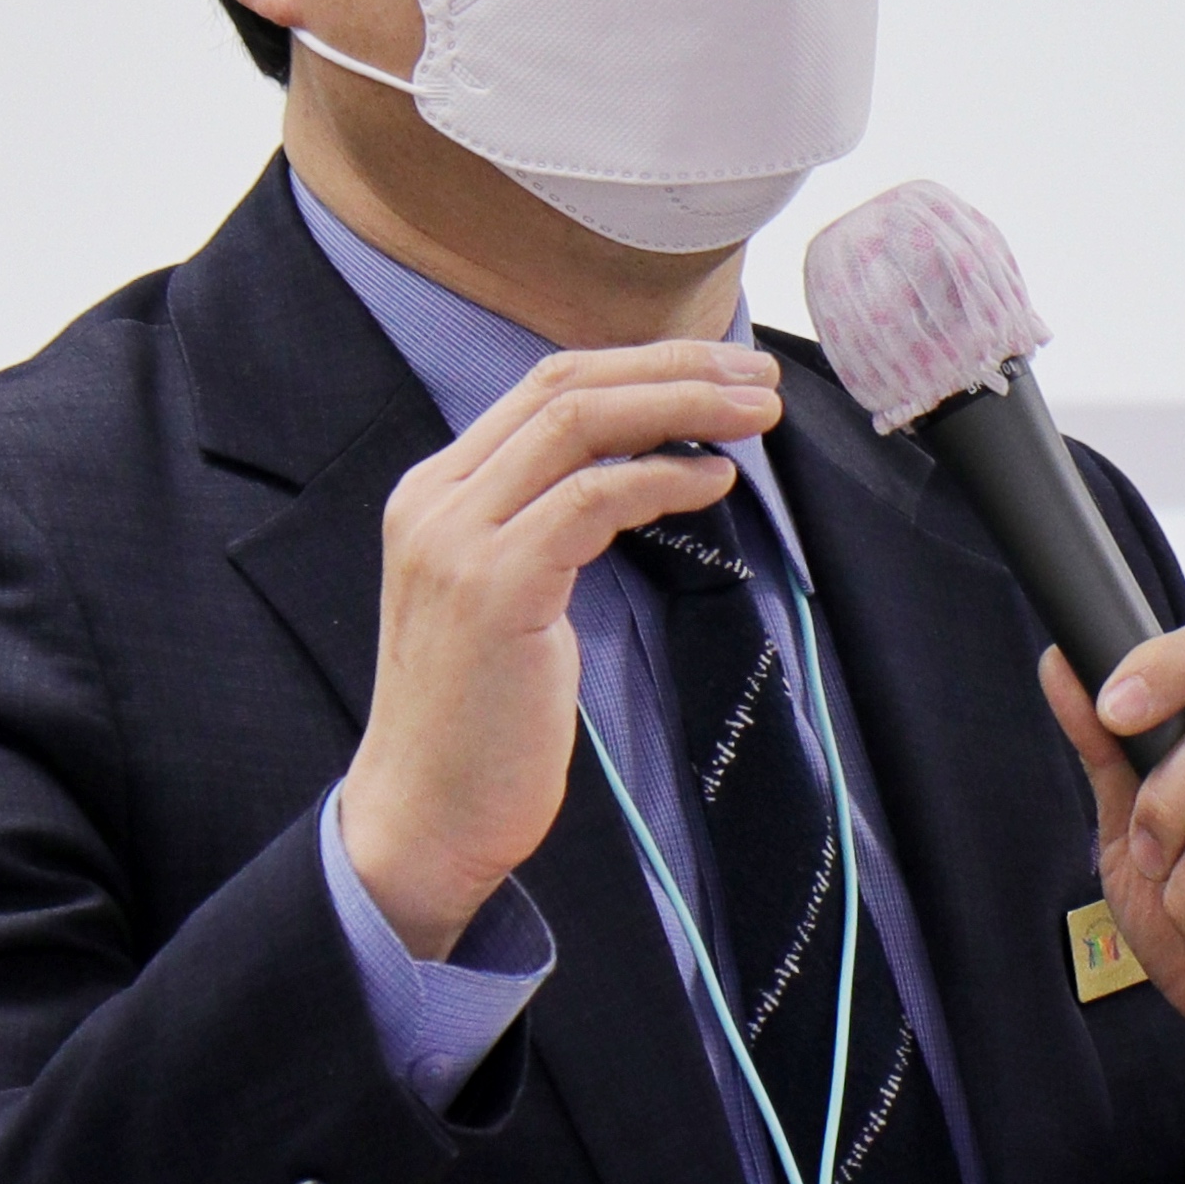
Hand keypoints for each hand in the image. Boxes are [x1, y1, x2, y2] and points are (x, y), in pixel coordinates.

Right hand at [337, 343, 779, 956]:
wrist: (425, 819)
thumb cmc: (484, 721)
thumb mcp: (511, 596)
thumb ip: (552, 523)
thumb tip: (650, 466)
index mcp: (437, 492)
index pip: (545, 386)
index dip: (642, 364)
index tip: (723, 368)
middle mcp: (436, 499)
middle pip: (566, 387)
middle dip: (674, 368)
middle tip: (759, 375)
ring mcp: (456, 540)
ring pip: (580, 425)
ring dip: (681, 408)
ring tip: (755, 414)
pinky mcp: (493, 589)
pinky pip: (593, 499)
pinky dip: (663, 479)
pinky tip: (715, 482)